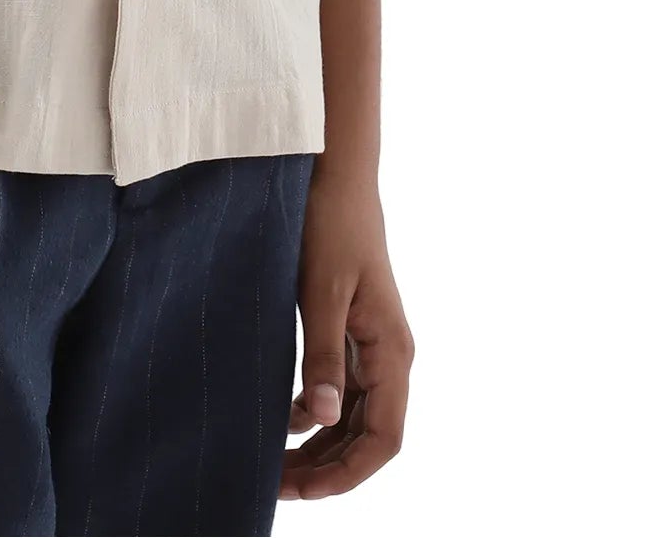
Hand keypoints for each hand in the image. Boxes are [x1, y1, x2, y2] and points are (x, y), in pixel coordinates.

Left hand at [278, 172, 411, 501]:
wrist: (334, 172)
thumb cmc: (330, 223)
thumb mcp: (320, 290)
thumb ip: (322, 356)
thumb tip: (320, 420)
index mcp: (391, 351)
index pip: (382, 439)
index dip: (347, 474)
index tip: (303, 492)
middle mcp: (389, 355)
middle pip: (366, 436)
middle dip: (325, 468)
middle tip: (274, 485)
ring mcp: (371, 345)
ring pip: (352, 417)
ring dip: (319, 445)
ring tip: (273, 463)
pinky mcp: (352, 331)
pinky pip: (340, 390)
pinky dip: (315, 413)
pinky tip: (282, 418)